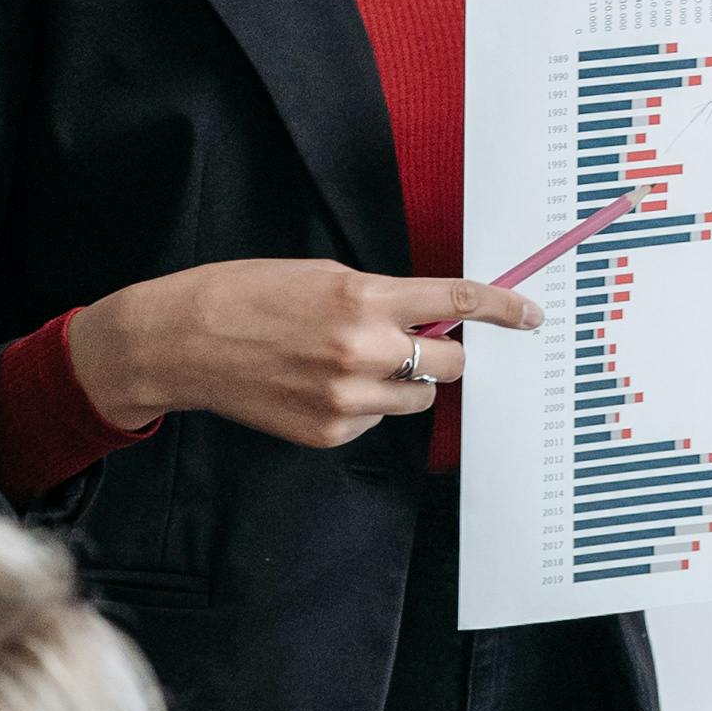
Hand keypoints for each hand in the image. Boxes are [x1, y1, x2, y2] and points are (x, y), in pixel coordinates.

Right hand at [70, 259, 535, 451]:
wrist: (182, 341)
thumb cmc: (247, 295)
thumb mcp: (322, 276)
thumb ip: (382, 298)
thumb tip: (432, 321)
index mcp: (363, 300)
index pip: (457, 304)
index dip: (503, 309)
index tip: (529, 315)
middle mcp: (362, 352)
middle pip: (451, 366)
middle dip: (443, 355)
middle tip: (416, 344)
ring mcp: (347, 400)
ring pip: (418, 400)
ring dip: (403, 382)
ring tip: (349, 363)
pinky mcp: (329, 433)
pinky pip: (376, 421)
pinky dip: (364, 405)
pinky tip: (320, 386)